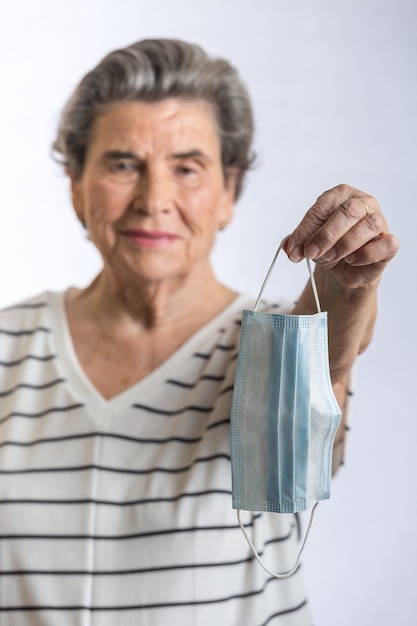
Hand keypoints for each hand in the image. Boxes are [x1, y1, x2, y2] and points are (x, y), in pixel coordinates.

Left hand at [283, 184, 398, 288]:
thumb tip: (290, 248)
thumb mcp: (308, 242)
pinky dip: (366, 254)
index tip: (294, 250)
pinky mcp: (389, 242)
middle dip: (326, 235)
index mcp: (340, 195)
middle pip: (348, 212)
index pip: (322, 208)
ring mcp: (380, 221)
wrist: (343, 269)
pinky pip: (386, 244)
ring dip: (345, 244)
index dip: (305, 230)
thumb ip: (297, 242)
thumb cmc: (328, 246)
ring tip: (330, 257)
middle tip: (311, 253)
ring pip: (369, 225)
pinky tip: (352, 260)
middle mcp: (363, 203)